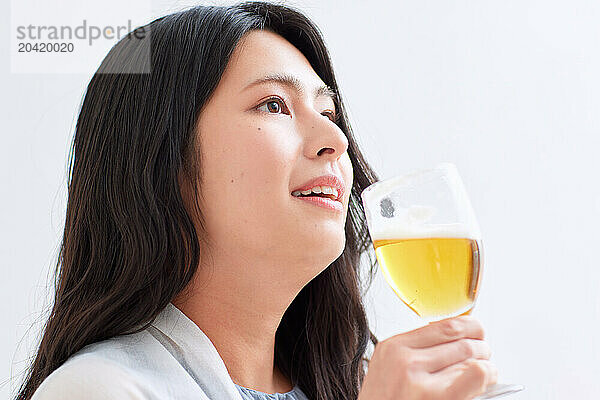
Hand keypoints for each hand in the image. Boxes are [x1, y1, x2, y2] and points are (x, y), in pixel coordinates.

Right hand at [358, 316, 497, 399]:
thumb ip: (414, 352)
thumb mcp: (388, 370)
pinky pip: (474, 374)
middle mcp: (404, 360)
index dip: (469, 327)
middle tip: (485, 355)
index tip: (476, 333)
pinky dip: (487, 374)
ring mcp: (419, 381)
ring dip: (487, 364)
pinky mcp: (435, 398)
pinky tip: (487, 379)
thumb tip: (454, 338)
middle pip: (460, 340)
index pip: (444, 326)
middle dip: (481, 346)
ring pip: (470, 358)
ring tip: (487, 372)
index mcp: (393, 347)